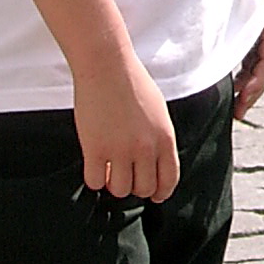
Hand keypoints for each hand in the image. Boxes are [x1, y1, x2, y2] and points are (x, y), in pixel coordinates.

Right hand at [72, 54, 179, 202]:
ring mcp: (120, 150)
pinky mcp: (95, 150)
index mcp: (165, 137)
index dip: (161, 192)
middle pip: (144, 189)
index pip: (169, 179)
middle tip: (126, 176)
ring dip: (114, 185)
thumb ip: (159, 137)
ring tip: (110, 170)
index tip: (154, 195)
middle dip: (136, 187)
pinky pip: (95, 182)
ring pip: (120, 190)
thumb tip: (155, 162)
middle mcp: (145, 148)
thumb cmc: (133, 84)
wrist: (107, 67)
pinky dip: (95, 178)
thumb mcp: (158, 111)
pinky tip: (95, 165)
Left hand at [233, 1, 263, 119]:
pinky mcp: (259, 33)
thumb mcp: (230, 6)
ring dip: (249, 88)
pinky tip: (232, 86)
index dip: (254, 90)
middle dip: (252, 95)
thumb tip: (206, 57)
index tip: (239, 107)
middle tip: (236, 115)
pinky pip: (256, 61)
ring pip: (263, 69)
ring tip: (234, 107)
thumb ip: (223, 30)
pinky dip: (247, 77)